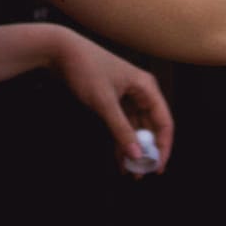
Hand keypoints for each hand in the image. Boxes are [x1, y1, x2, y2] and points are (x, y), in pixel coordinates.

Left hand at [51, 27, 175, 175]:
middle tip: (141, 173)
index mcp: (146, 87)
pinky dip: (121, 141)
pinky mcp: (113, 100)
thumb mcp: (105, 102)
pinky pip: (122, 125)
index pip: (164, 122)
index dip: (163, 146)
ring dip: (133, 149)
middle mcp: (140, 92)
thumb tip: (137, 154)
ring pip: (136, 128)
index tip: (157, 167)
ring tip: (130, 171)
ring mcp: (126, 96)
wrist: (61, 52)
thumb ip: (121, 130)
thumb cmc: (86, 69)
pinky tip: (119, 158)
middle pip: (151, 127)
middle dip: (147, 151)